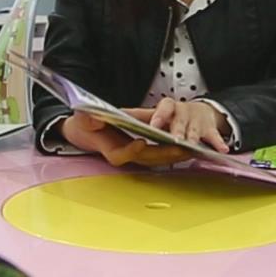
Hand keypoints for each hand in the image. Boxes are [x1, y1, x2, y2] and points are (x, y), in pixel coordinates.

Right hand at [60, 111, 191, 167]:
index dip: (130, 150)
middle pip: (146, 159)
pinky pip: (161, 155)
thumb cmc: (88, 124)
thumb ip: (88, 118)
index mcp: (109, 149)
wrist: (88, 130)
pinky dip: (174, 152)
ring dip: (174, 155)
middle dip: (163, 154)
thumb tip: (91, 116)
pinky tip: (188, 146)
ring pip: (157, 159)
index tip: (140, 142)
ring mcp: (136, 156)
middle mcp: (124, 156)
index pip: (120, 155)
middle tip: (179, 147)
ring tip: (190, 147)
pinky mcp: (145, 153)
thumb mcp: (85, 118)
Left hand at [146, 97, 231, 152]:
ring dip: (194, 138)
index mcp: (169, 107)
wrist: (201, 112)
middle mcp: (184, 112)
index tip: (153, 125)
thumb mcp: (158, 112)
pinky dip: (218, 143)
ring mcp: (198, 121)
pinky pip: (214, 137)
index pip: (164, 108)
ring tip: (192, 145)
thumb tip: (117, 113)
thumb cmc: (174, 115)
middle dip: (178, 131)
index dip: (159, 116)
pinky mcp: (210, 129)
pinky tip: (222, 150)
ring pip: (195, 130)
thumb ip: (139, 114)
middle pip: (180, 122)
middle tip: (174, 139)